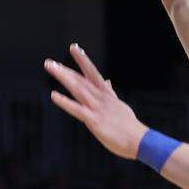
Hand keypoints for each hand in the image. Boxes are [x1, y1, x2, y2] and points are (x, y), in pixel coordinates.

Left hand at [44, 44, 147, 159]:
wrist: (138, 140)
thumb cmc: (128, 125)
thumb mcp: (119, 105)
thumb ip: (110, 92)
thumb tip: (107, 81)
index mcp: (106, 94)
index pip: (92, 73)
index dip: (83, 60)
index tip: (74, 48)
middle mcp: (101, 98)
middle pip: (81, 79)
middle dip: (65, 70)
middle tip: (49, 62)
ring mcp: (97, 108)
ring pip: (78, 89)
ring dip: (64, 77)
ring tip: (51, 69)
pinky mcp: (94, 121)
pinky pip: (77, 109)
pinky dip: (65, 102)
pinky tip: (54, 95)